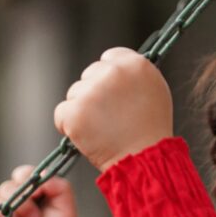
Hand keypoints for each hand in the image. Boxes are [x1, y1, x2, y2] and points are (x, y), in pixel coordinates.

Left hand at [54, 47, 173, 171]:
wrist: (144, 158)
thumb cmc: (150, 130)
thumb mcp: (154, 91)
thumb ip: (133, 76)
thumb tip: (115, 68)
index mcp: (135, 64)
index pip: (108, 58)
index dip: (107, 78)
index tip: (111, 95)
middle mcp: (112, 73)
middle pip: (88, 75)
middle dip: (93, 94)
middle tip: (109, 117)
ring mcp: (92, 92)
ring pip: (74, 94)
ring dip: (82, 110)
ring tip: (102, 128)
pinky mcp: (75, 112)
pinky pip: (61, 113)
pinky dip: (68, 125)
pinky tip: (86, 135)